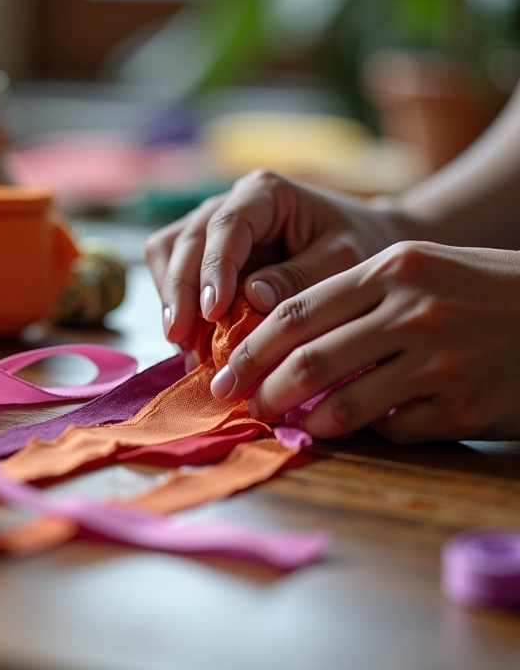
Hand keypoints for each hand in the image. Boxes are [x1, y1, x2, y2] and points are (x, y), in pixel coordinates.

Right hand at [144, 170, 402, 355]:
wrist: (363, 242)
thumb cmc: (358, 244)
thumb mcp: (343, 260)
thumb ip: (301, 276)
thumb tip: (251, 298)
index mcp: (264, 192)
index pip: (226, 226)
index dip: (214, 269)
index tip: (212, 311)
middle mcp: (228, 204)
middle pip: (184, 240)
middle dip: (178, 291)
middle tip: (180, 338)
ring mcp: (211, 227)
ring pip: (167, 253)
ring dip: (169, 300)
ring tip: (183, 347)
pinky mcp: (204, 254)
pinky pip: (173, 274)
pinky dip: (176, 308)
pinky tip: (189, 344)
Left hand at [211, 242, 519, 442]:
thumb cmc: (477, 290)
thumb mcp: (417, 271)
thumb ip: (353, 300)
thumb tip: (286, 344)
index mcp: (391, 270)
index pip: (297, 311)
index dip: (250, 348)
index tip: (224, 372)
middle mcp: (412, 313)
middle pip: (309, 361)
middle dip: (262, 389)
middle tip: (241, 405)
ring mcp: (439, 362)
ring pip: (343, 405)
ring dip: (305, 420)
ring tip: (287, 422)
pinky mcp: (464, 407)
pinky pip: (392, 429)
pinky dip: (367, 432)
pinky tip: (359, 426)